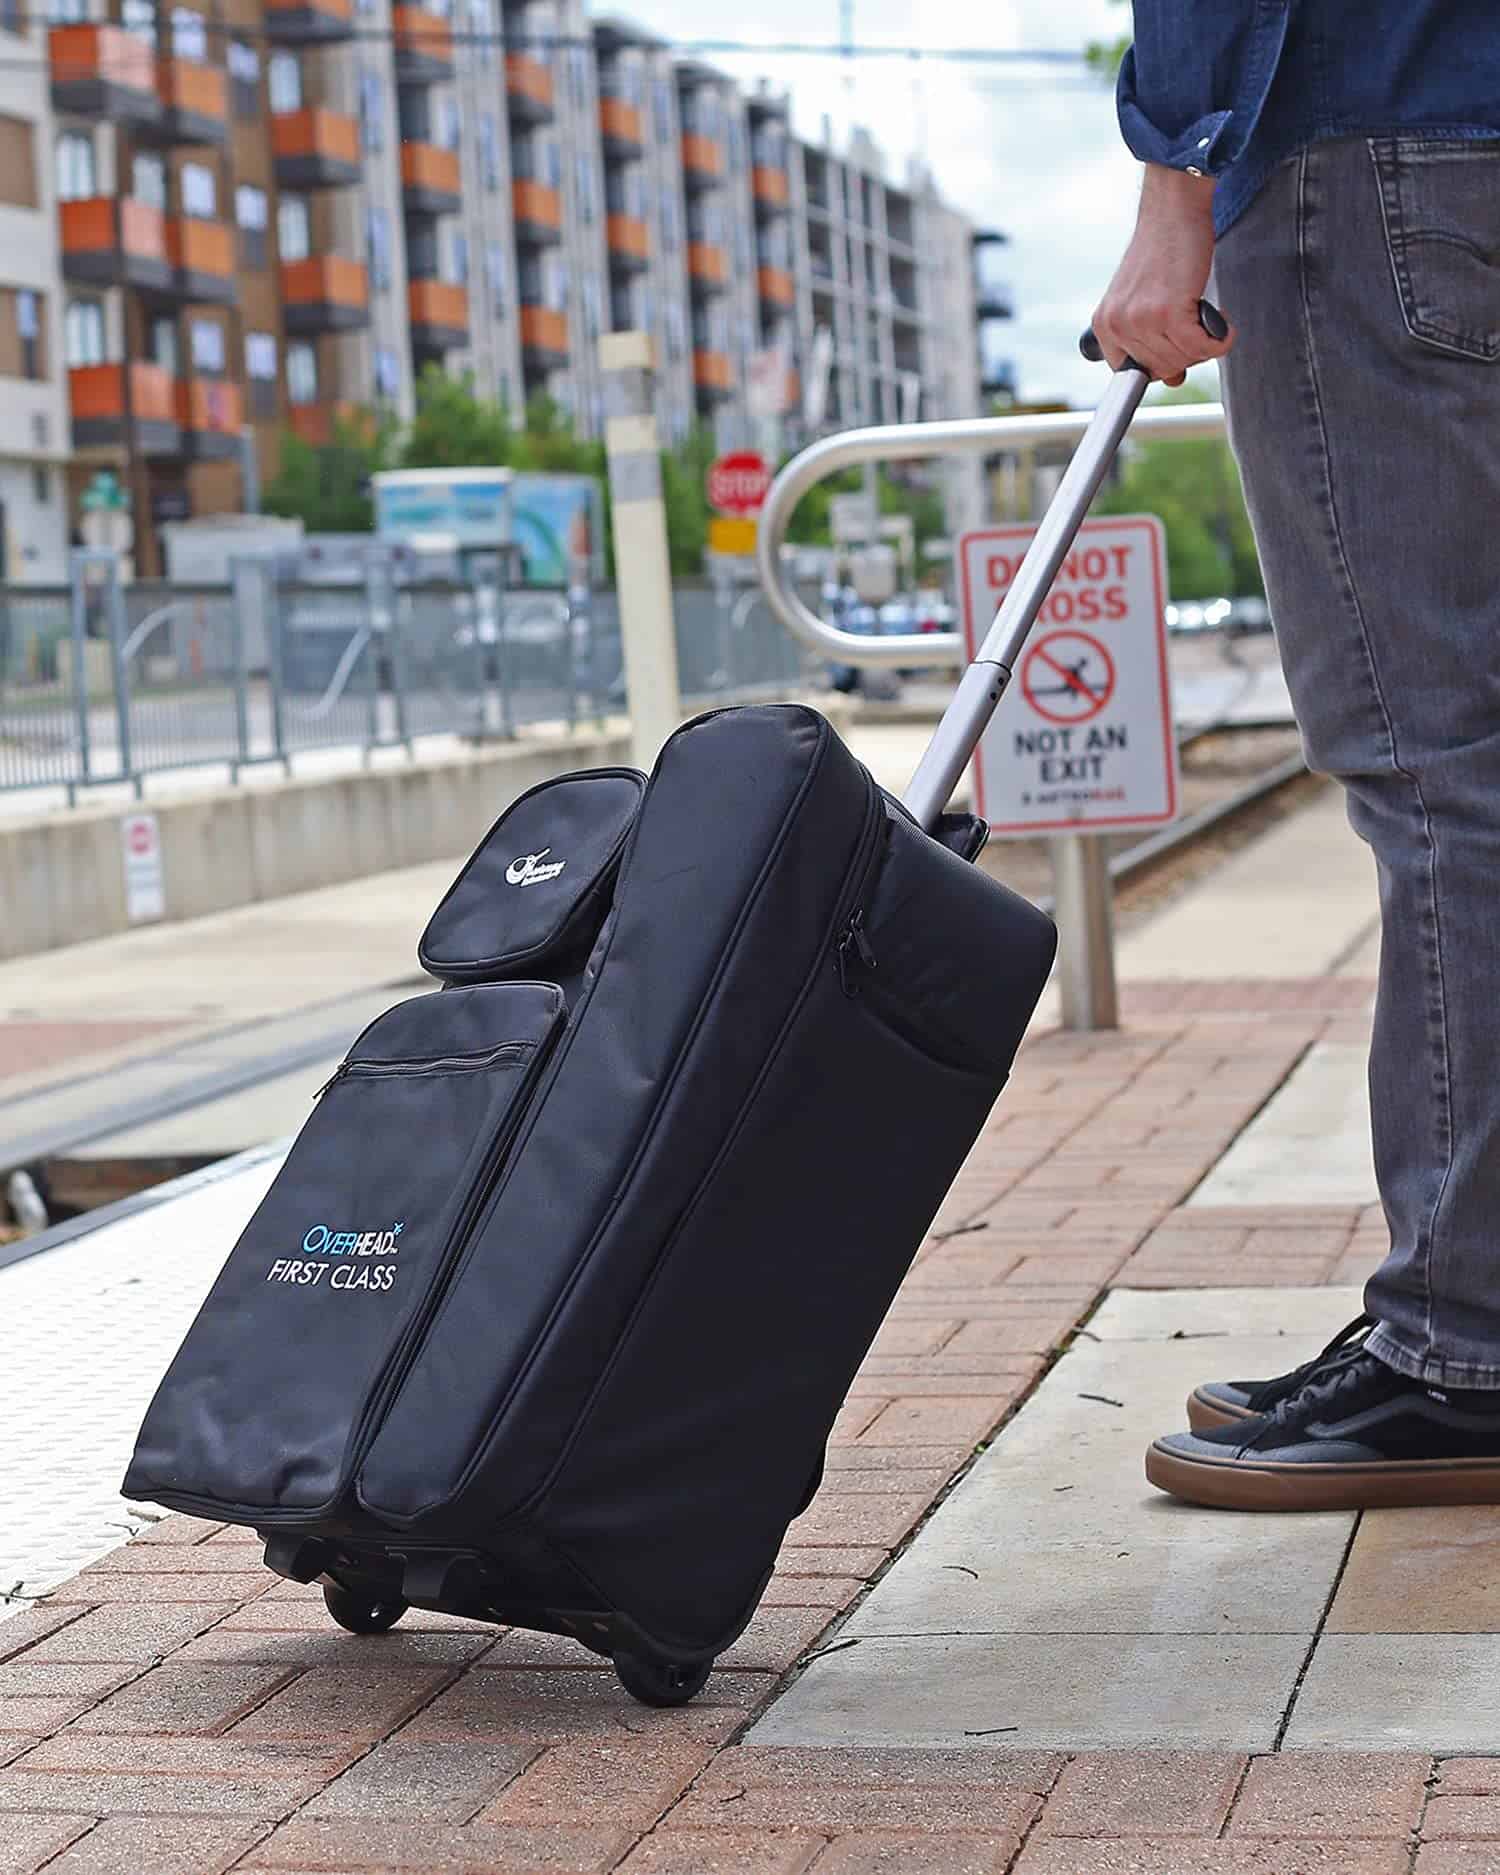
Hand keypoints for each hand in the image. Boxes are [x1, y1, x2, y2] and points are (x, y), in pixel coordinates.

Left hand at [1091, 165, 1233, 383]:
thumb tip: (1173, 379)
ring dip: (1204, 344)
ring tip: (1205, 315)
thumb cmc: (1163, 252)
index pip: (1130, 374)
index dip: (1159, 367)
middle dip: (1187, 352)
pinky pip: (1201, 347)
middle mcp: (1117, 325)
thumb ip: (1152, 339)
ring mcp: (1141, 320)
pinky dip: (1220, 340)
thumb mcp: (1144, 299)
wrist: (1172, 211)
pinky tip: (1223, 323)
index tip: (1177, 354)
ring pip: (1182, 360)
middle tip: (1198, 324)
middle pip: (1161, 370)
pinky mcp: (1168, 312)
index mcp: (1104, 325)